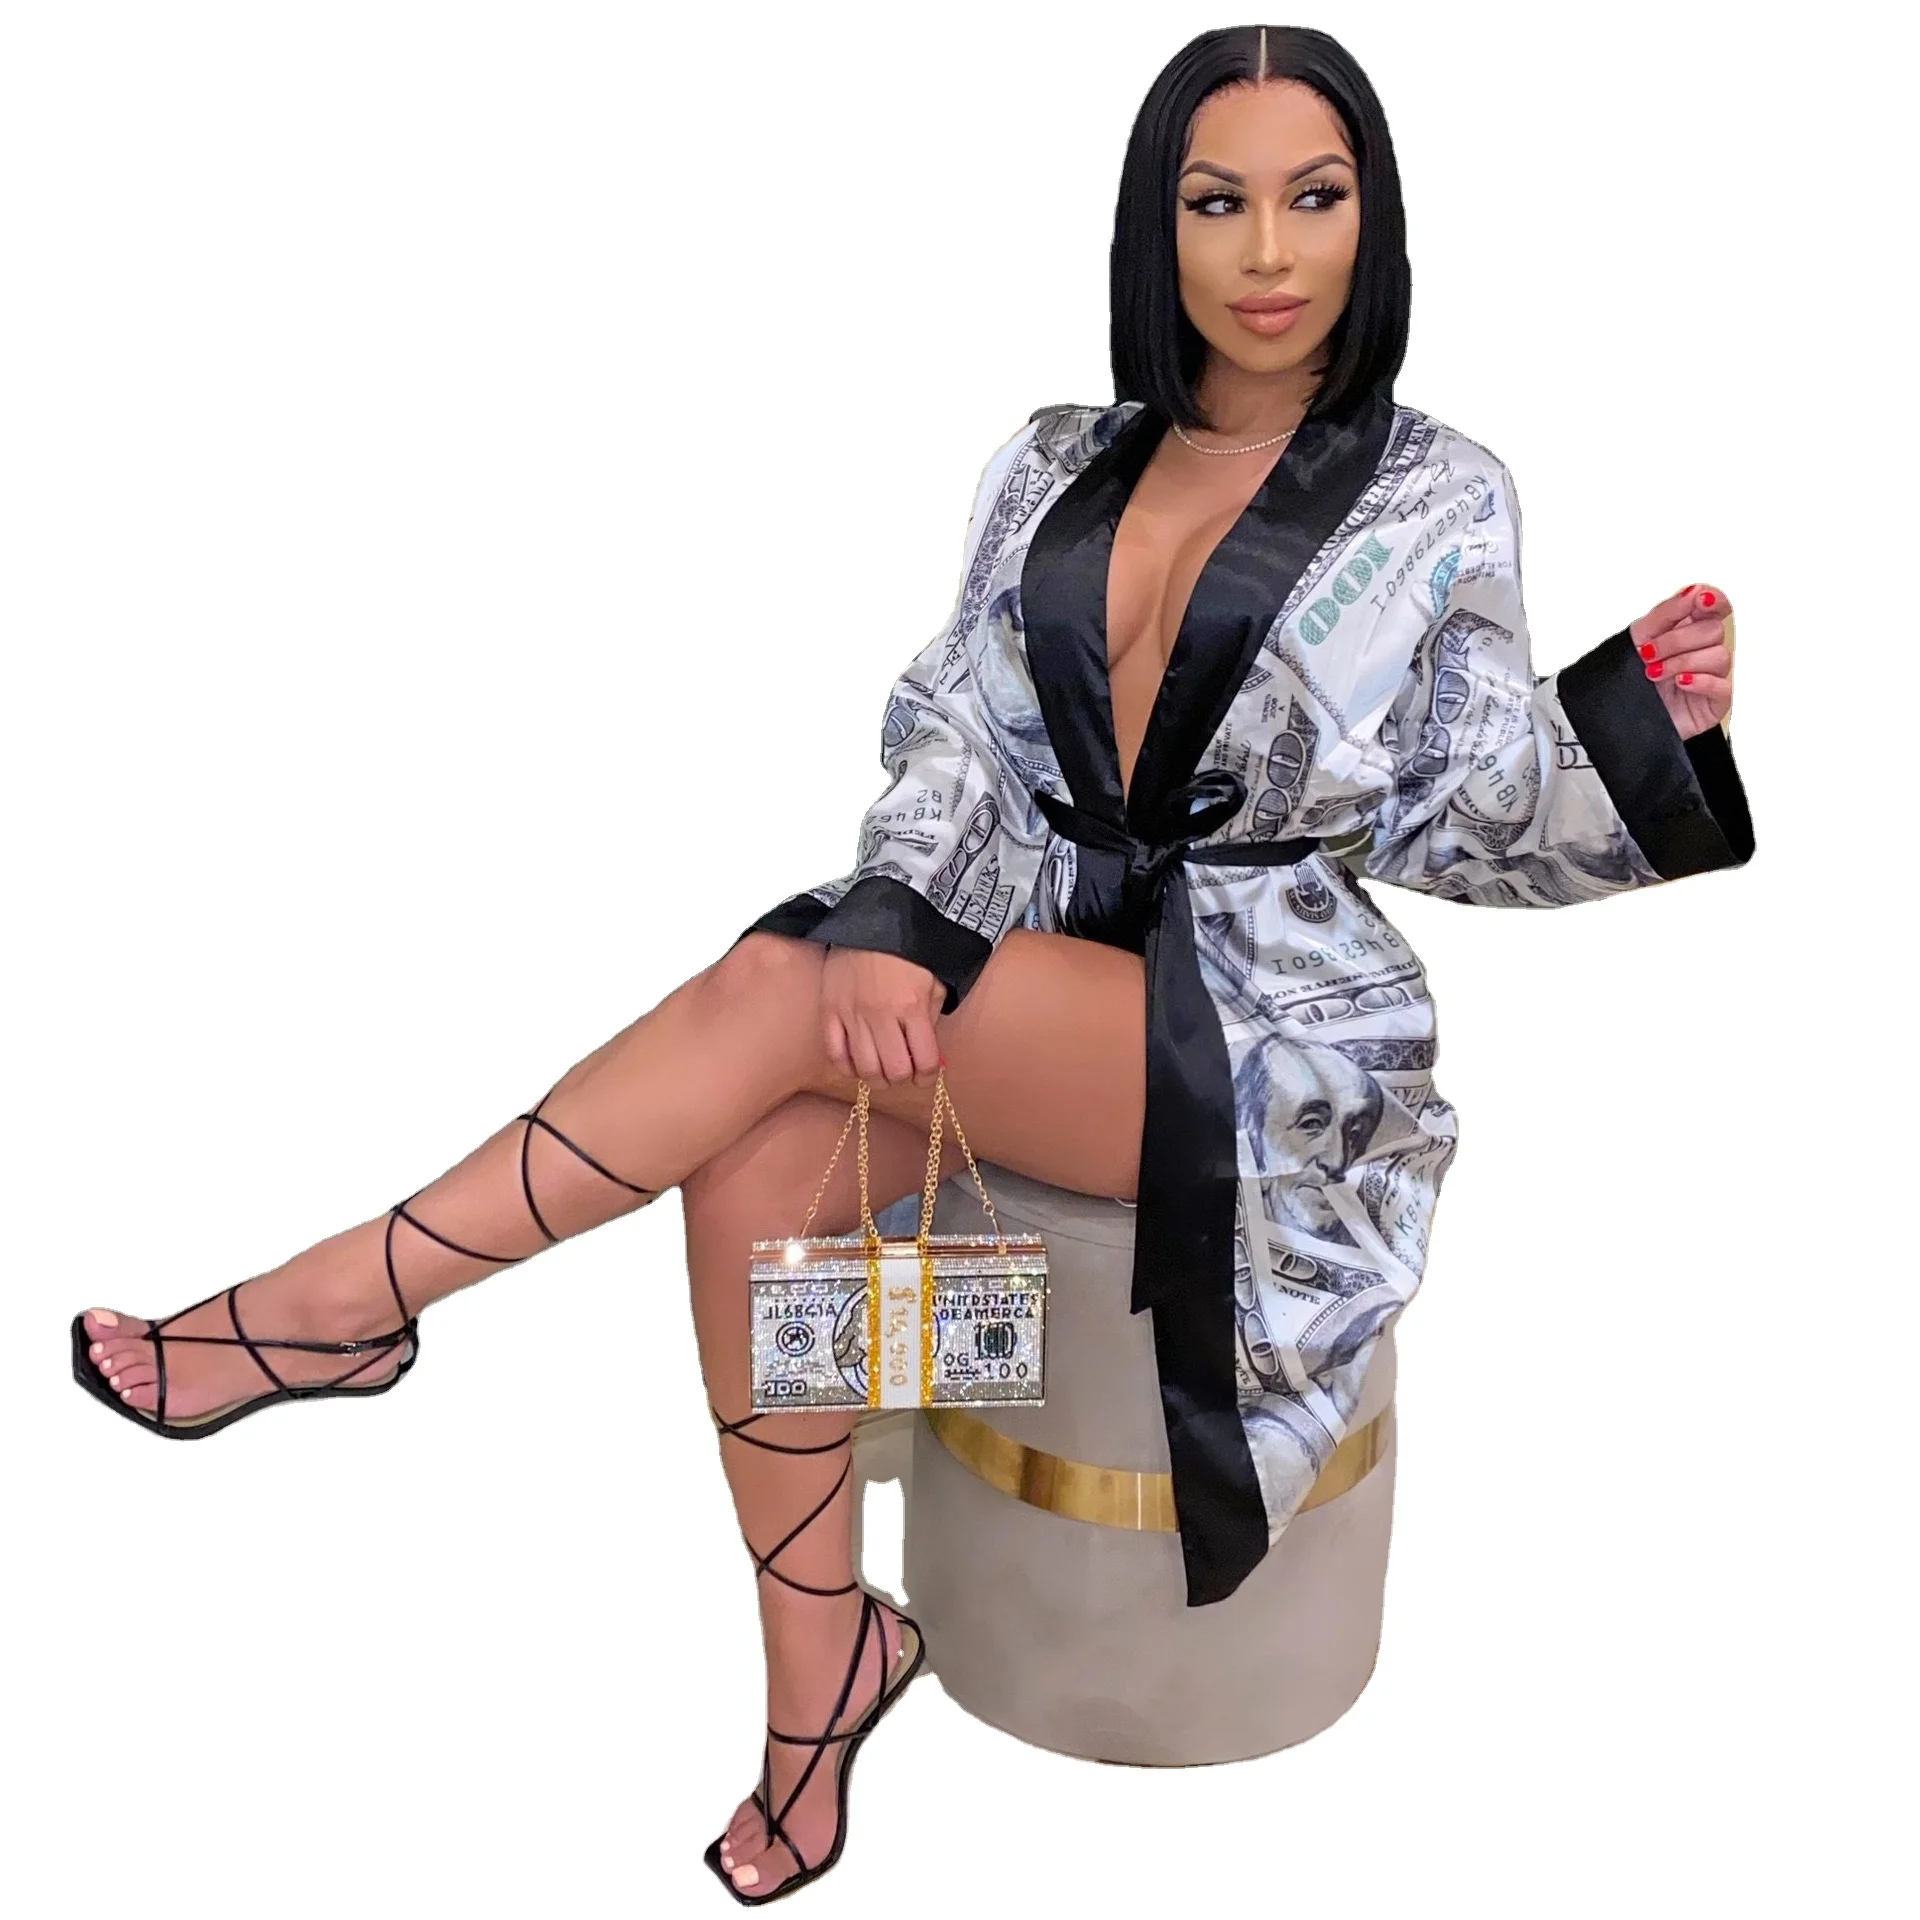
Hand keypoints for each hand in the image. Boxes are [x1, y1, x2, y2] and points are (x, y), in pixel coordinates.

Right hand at [819, 945, 945, 1086]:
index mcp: (911, 1006)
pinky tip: (858, 1062)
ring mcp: (851, 1013)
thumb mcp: (934, 982)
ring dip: (877, 1077)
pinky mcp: (829, 1009)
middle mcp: (880, 1014)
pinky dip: (847, 1066)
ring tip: (882, 1068)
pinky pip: (835, 1054)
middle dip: (903, 1078)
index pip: (924, 1062)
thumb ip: (931, 1021)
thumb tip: (930, 1059)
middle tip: (904, 1070)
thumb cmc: (910, 951)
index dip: (928, 1075)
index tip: (925, 1072)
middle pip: (894, 1072)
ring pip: (865, 1069)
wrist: (873, 918)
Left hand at [1629, 583, 1734, 740]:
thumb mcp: (1640, 637)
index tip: (1699, 601)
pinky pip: (1722, 686)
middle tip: (1649, 654)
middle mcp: (1704, 650)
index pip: (1715, 607)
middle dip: (1677, 640)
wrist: (1617, 715)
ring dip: (1682, 662)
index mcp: (1689, 629)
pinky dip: (1700, 681)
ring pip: (1719, 656)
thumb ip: (1668, 612)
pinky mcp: (1715, 701)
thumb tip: (1694, 591)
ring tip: (1654, 674)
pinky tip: (1680, 682)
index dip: (1713, 600)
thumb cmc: (1631, 677)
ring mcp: (1712, 675)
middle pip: (1714, 630)